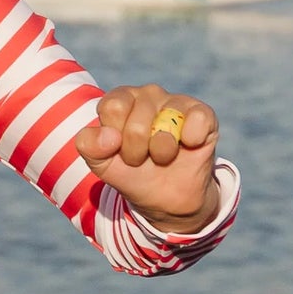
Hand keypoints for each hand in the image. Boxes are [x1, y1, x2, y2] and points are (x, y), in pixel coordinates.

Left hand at [77, 84, 222, 233]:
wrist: (166, 199)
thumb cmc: (132, 173)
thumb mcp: (101, 165)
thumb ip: (89, 146)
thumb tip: (109, 136)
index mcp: (120, 100)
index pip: (112, 107)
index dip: (114, 139)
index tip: (118, 151)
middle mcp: (147, 94)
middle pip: (137, 124)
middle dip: (137, 153)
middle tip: (142, 158)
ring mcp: (176, 102)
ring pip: (165, 126)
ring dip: (162, 152)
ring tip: (163, 156)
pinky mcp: (203, 114)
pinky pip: (197, 119)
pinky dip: (192, 140)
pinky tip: (188, 145)